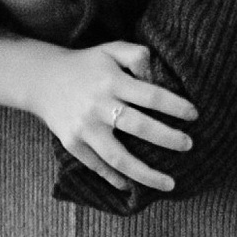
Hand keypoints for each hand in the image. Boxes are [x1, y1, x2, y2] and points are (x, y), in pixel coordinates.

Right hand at [30, 41, 196, 192]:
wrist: (41, 80)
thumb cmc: (87, 65)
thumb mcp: (111, 49)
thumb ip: (138, 56)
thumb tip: (158, 77)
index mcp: (111, 81)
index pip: (151, 95)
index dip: (176, 106)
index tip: (195, 115)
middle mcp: (98, 105)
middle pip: (138, 126)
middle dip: (168, 138)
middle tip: (189, 145)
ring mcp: (84, 128)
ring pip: (118, 157)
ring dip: (146, 174)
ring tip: (170, 184)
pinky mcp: (72, 144)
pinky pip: (98, 166)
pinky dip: (117, 179)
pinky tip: (134, 186)